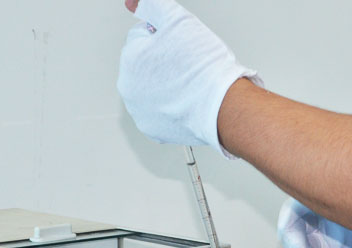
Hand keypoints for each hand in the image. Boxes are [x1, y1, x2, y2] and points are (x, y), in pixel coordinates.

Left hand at [117, 0, 262, 156]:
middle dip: (162, 63)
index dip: (167, 39)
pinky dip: (171, 108)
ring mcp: (140, 113)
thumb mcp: (178, 20)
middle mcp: (129, 89)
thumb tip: (132, 2)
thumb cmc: (204, 68)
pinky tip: (185, 102)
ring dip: (166, 86)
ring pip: (153, 90)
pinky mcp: (154, 131)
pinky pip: (160, 113)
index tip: (183, 49)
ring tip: (188, 85)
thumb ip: (152, 6)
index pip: (144, 38)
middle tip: (188, 67)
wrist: (222, 107)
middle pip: (146, 66)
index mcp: (129, 60)